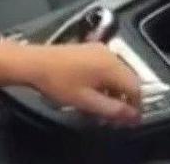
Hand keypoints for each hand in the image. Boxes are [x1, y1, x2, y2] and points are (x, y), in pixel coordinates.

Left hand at [10, 42, 140, 124]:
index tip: (129, 120)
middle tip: (114, 116)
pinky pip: (105, 67)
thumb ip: (113, 109)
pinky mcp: (88, 49)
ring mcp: (98, 50)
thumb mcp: (86, 101)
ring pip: (117, 74)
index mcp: (112, 65)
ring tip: (100, 106)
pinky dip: (104, 81)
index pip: (136, 88)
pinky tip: (91, 91)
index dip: (136, 106)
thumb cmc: (57, 81)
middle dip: (124, 99)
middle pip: (128, 80)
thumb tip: (132, 116)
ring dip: (113, 91)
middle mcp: (109, 54)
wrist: (33, 63)